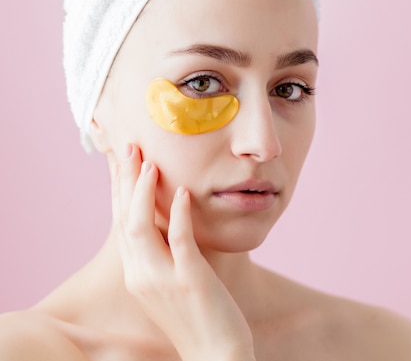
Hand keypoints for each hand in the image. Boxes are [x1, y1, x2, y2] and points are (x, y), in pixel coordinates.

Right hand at [110, 144, 254, 360]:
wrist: (215, 355)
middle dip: (124, 181)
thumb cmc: (199, 316)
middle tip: (129, 146)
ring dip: (142, 191)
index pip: (120, 223)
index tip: (121, 161)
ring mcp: (162, 279)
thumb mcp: (172, 283)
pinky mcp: (188, 280)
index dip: (119, 190)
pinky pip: (179, 240)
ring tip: (148, 161)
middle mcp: (141, 275)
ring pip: (140, 226)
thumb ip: (166, 254)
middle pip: (123, 218)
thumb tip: (171, 223)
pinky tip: (182, 191)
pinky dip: (178, 214)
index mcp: (137, 274)